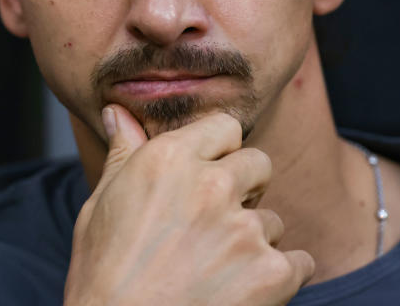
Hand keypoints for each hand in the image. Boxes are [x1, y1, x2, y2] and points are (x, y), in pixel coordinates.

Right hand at [63, 105, 314, 305]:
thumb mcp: (100, 206)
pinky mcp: (271, 272)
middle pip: (258, 164)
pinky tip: (241, 293)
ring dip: (254, 241)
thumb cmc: (103, 278)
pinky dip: (279, 279)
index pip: (224, 127)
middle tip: (213, 228)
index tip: (205, 178)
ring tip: (214, 271)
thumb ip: (122, 154)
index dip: (217, 153)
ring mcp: (244, 229)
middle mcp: (211, 185)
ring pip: (272, 219)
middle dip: (244, 191)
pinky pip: (299, 262)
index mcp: (168, 160)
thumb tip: (119, 112)